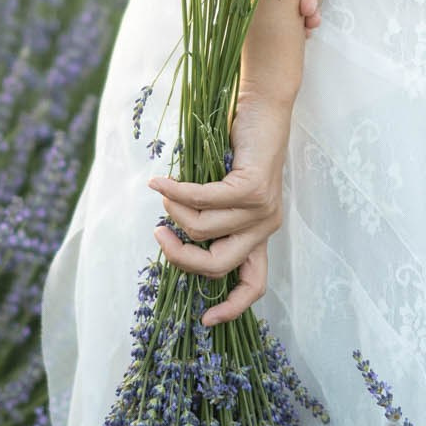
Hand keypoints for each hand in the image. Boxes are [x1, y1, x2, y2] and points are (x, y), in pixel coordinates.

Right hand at [149, 89, 291, 326]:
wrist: (263, 106)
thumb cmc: (237, 147)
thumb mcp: (222, 191)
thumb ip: (206, 217)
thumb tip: (172, 234)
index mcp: (260, 235)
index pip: (254, 285)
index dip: (232, 308)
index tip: (205, 320)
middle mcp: (265, 227)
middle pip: (217, 266)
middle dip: (180, 256)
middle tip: (159, 234)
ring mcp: (262, 209)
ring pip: (202, 229)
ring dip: (173, 211)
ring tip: (163, 192)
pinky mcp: (252, 187)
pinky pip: (202, 200)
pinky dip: (175, 191)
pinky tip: (159, 182)